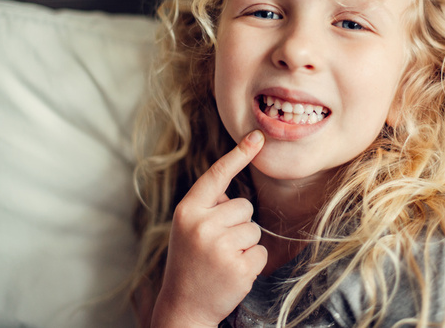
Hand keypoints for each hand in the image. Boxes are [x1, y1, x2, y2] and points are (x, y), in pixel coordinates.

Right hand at [151, 130, 267, 327]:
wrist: (183, 307)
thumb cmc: (190, 262)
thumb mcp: (187, 228)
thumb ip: (208, 208)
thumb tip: (236, 193)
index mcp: (187, 211)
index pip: (217, 175)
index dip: (238, 154)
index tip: (257, 137)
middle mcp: (202, 225)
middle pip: (244, 206)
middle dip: (238, 224)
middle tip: (217, 246)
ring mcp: (220, 247)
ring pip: (254, 229)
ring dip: (245, 244)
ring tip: (222, 260)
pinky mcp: (239, 267)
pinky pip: (261, 252)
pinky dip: (252, 263)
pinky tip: (232, 274)